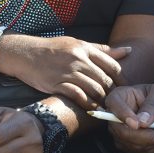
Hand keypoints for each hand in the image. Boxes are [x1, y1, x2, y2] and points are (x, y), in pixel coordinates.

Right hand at [0, 34, 129, 108]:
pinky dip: (87, 104)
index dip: (121, 79)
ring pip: (94, 89)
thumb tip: (128, 51)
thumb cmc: (53, 49)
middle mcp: (78, 59)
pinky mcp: (57, 83)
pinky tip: (90, 108)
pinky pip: (78, 96)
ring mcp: (68, 72)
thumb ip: (102, 49)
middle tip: (115, 102)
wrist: (26, 53)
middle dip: (112, 93)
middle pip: (105, 80)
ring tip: (104, 107)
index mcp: (84, 48)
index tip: (123, 88)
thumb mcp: (77, 44)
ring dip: (101, 101)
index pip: (112, 65)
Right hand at [104, 84, 153, 152]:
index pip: (114, 104)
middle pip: (121, 131)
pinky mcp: (128, 145)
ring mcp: (120, 131)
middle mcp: (115, 115)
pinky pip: (139, 152)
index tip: (137, 124)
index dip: (123, 115)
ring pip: (131, 144)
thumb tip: (143, 121)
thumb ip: (153, 104)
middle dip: (146, 136)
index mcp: (120, 96)